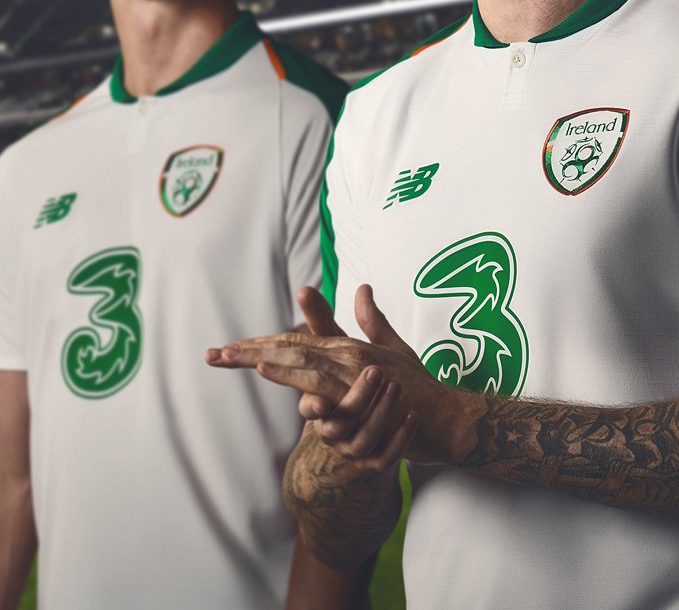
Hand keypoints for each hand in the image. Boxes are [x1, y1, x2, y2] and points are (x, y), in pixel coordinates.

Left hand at [206, 285, 480, 465]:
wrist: (444, 413)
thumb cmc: (417, 386)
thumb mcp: (391, 349)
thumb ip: (372, 320)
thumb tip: (362, 288)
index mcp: (346, 346)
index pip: (294, 341)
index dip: (260, 344)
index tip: (228, 351)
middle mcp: (345, 352)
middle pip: (288, 346)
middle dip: (247, 351)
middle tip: (212, 356)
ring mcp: (352, 370)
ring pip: (297, 359)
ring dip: (261, 356)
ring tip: (230, 356)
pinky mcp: (359, 390)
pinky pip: (317, 381)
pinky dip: (290, 373)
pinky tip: (267, 370)